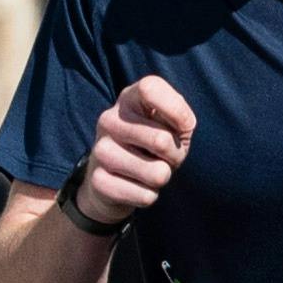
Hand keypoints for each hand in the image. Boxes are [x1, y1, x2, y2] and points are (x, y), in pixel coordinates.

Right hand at [76, 73, 197, 226]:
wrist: (117, 180)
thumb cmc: (154, 145)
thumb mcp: (171, 125)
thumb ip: (181, 117)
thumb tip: (183, 125)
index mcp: (128, 99)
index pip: (150, 87)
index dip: (176, 110)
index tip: (184, 125)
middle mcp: (108, 120)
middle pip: (161, 140)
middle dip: (176, 155)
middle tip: (165, 156)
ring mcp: (100, 150)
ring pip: (157, 173)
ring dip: (163, 176)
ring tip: (150, 169)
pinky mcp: (98, 181)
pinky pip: (146, 195)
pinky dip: (150, 194)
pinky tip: (136, 185)